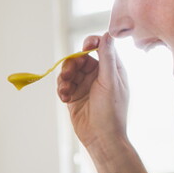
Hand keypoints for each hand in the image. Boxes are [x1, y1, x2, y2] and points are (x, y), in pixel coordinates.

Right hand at [57, 33, 129, 148]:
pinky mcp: (73, 97)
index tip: (85, 47)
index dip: (91, 44)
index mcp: (111, 69)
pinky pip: (63, 85)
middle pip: (79, 59)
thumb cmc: (111, 111)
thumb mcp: (110, 82)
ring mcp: (85, 86)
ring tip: (65, 89)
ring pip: (69, 72)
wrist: (101, 138)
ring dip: (64, 78)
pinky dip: (61, 89)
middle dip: (71, 65)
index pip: (100, 48)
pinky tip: (64, 98)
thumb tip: (107, 35)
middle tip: (68, 75)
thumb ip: (107, 58)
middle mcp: (98, 75)